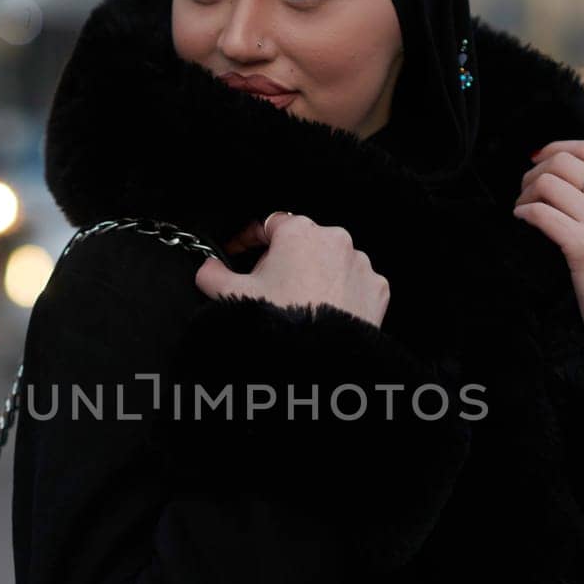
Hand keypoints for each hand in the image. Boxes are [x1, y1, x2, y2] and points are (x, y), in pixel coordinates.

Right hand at [195, 212, 389, 329]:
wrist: (319, 359)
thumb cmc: (280, 321)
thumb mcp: (234, 296)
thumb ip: (212, 275)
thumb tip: (207, 269)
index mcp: (298, 232)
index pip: (269, 224)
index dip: (249, 240)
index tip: (239, 253)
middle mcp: (334, 239)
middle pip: (302, 243)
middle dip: (284, 261)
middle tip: (268, 289)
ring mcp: (359, 264)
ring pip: (331, 263)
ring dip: (315, 276)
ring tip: (299, 305)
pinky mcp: (377, 288)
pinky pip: (354, 284)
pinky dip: (341, 294)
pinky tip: (326, 312)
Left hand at [512, 138, 583, 362]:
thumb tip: (573, 179)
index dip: (556, 147)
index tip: (537, 159)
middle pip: (565, 162)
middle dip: (535, 172)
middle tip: (524, 190)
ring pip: (549, 184)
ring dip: (525, 193)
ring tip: (521, 208)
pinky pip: (542, 214)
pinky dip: (524, 213)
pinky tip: (521, 220)